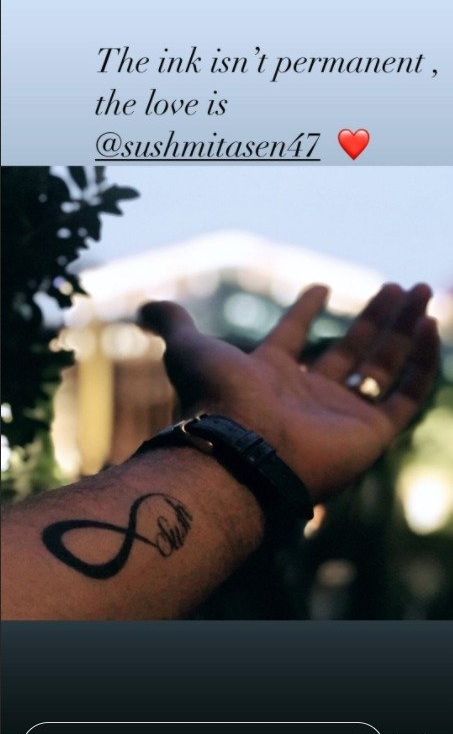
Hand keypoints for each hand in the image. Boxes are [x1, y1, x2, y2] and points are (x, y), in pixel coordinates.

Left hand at [138, 284, 438, 501]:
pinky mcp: (371, 434)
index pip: (294, 338)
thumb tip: (146, 305)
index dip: (305, 311)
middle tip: (397, 286)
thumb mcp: (189, 349)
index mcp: (271, 375)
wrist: (241, 448)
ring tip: (419, 292)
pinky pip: (407, 396)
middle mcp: (309, 396)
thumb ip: (173, 323)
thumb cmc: (215, 398)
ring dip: (405, 329)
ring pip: (384, 366)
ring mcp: (342, 415)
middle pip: (351, 348)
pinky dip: (422, 363)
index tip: (319, 285)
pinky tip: (432, 327)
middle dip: (375, 316)